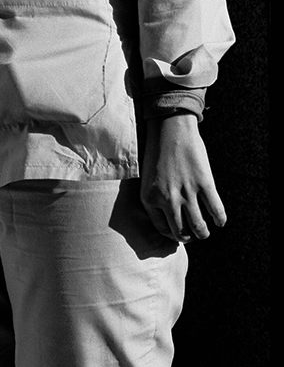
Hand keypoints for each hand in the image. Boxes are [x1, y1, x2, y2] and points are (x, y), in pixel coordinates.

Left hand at [141, 114, 226, 243]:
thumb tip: (169, 218)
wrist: (169, 129)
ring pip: (199, 228)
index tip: (179, 232)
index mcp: (149, 198)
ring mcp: (187, 193)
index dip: (173, 234)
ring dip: (204, 233)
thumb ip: (155, 198)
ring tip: (205, 230)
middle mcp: (167, 200)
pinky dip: (220, 219)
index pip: (162, 229)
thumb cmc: (156, 152)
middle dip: (189, 237)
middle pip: (181, 233)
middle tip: (193, 234)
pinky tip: (219, 220)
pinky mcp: (204, 184)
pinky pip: (216, 211)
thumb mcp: (146, 179)